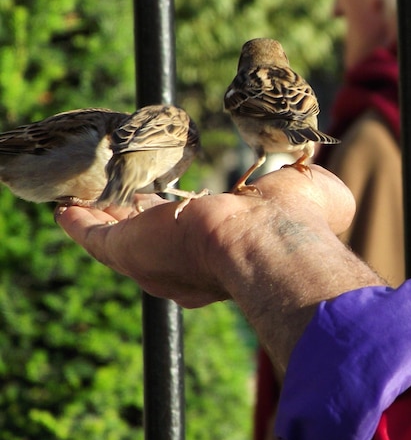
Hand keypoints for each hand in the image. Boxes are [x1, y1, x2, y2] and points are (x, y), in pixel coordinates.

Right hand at [56, 165, 367, 369]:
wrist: (269, 241)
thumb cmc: (299, 222)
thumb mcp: (315, 195)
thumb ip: (309, 188)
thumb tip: (312, 180)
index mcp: (229, 249)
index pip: (198, 231)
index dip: (183, 216)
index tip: (175, 199)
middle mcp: (189, 260)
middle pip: (153, 234)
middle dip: (138, 216)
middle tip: (124, 197)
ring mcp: (157, 257)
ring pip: (121, 235)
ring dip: (104, 218)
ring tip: (86, 199)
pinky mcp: (131, 251)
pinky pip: (95, 237)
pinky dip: (80, 224)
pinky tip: (66, 209)